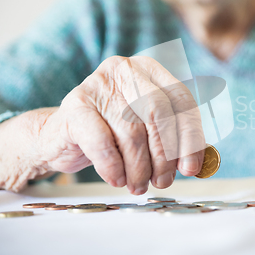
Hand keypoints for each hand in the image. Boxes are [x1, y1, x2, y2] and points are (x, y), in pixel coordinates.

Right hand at [38, 56, 204, 193]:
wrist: (60, 134)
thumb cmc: (110, 132)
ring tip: (137, 184)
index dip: (190, 137)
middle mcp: (126, 70)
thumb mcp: (145, 129)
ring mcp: (99, 84)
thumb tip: (194, 164)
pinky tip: (116, 178)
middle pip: (159, 113)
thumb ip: (172, 140)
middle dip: (165, 155)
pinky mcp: (76, 104)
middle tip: (163, 182)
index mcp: (150, 71)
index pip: (182, 100)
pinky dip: (113, 167)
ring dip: (139, 168)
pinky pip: (102, 141)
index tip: (190, 168)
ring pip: (132, 131)